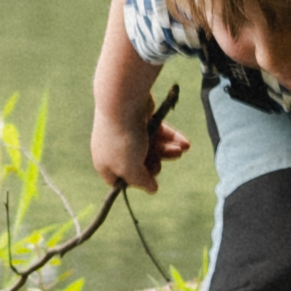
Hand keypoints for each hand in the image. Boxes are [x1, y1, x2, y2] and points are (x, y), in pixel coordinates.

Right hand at [92, 64, 180, 196]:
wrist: (124, 101)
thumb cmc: (124, 139)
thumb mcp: (131, 169)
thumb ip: (141, 181)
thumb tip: (152, 189)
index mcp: (105, 163)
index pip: (119, 180)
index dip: (134, 182)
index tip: (147, 181)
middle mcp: (114, 149)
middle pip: (139, 163)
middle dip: (156, 163)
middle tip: (163, 162)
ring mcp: (127, 133)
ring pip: (151, 147)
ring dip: (168, 151)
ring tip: (181, 149)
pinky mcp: (140, 119)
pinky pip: (157, 133)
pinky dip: (171, 138)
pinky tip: (185, 143)